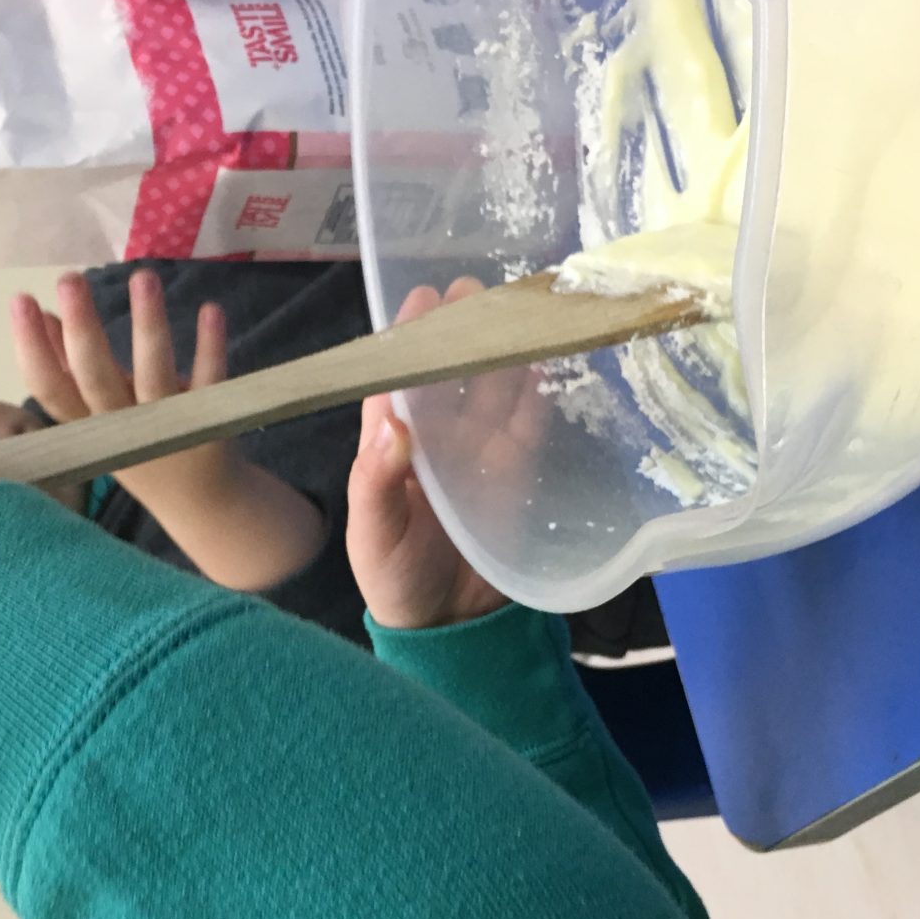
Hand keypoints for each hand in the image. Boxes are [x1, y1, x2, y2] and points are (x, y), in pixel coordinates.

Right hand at [13, 272, 327, 590]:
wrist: (204, 504)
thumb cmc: (139, 445)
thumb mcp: (97, 416)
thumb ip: (68, 368)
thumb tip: (38, 313)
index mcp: (88, 428)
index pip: (49, 389)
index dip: (31, 348)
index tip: (19, 299)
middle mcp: (122, 430)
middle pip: (96, 378)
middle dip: (82, 329)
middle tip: (69, 278)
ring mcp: (167, 429)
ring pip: (154, 375)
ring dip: (149, 324)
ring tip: (143, 277)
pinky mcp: (209, 425)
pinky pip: (210, 382)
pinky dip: (210, 347)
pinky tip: (211, 309)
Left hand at [346, 283, 514, 630]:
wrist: (445, 628)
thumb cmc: (392, 578)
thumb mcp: (373, 536)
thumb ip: (376, 483)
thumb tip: (391, 423)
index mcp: (390, 445)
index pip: (397, 381)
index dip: (409, 340)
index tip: (423, 300)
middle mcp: (435, 439)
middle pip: (449, 373)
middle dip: (460, 330)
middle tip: (475, 290)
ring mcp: (477, 452)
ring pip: (492, 388)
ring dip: (502, 350)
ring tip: (514, 308)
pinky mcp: (514, 471)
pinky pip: (529, 422)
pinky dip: (539, 392)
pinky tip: (547, 358)